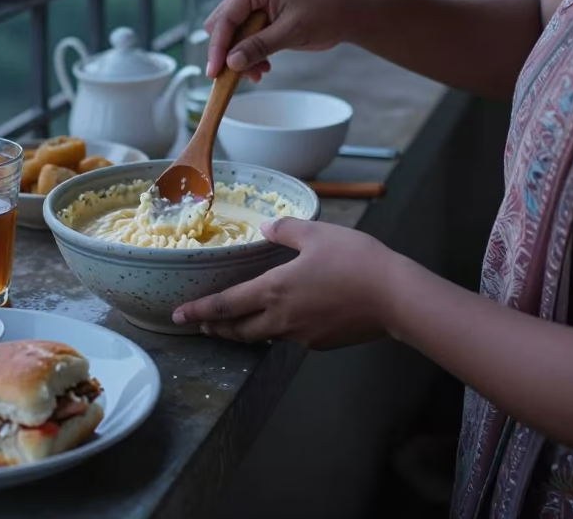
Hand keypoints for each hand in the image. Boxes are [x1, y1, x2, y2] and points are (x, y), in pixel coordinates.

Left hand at [171, 218, 394, 349]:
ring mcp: (301, 335)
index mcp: (274, 290)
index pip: (225, 306)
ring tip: (235, 324)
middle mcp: (281, 319)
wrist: (394, 297)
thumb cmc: (354, 260)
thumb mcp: (316, 234)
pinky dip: (276, 330)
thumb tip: (266, 229)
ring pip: (263, 337)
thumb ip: (286, 231)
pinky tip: (284, 319)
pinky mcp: (320, 343)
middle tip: (201, 325)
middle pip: (238, 331)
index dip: (199, 311)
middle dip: (216, 328)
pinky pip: (289, 337)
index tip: (179, 316)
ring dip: (243, 332)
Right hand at [205, 0, 344, 79]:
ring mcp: (255, 4)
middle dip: (229, 53)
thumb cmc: (325, 13)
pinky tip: (263, 67)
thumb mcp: (291, 32)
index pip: (226, 17)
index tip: (214, 71)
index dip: (218, 47)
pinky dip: (250, 55)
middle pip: (223, 26)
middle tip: (238, 76)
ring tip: (259, 73)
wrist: (347, 15)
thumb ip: (259, 46)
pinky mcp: (262, 18)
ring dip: (241, 57)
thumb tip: (231, 63)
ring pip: (232, 36)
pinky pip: (245, 39)